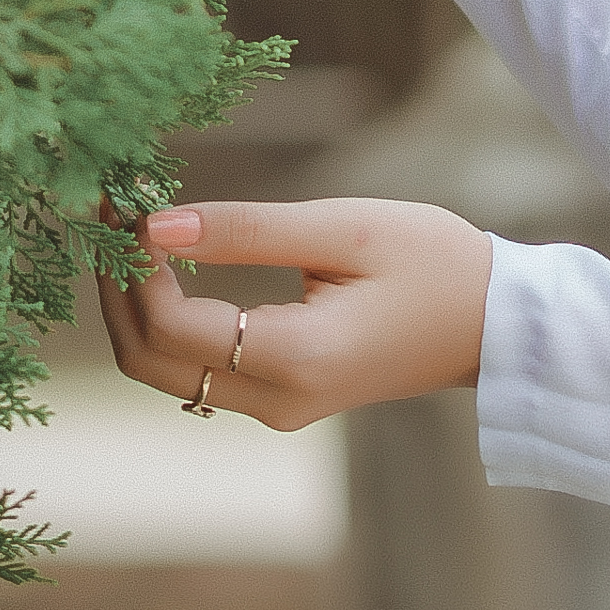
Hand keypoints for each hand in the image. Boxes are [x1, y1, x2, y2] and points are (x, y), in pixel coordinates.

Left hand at [94, 197, 494, 430]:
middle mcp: (276, 400)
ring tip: (135, 225)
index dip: (132, 265)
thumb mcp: (344, 229)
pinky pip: (196, 367)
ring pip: (165, 369)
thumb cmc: (435, 264)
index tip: (128, 200)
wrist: (496, 325)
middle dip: (116, 288)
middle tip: (113, 210)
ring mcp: (276, 408)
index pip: (170, 325)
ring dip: (136, 302)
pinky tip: (169, 260)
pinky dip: (168, 317)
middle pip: (148, 360)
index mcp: (296, 360)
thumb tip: (155, 225)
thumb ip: (246, 229)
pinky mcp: (280, 398)